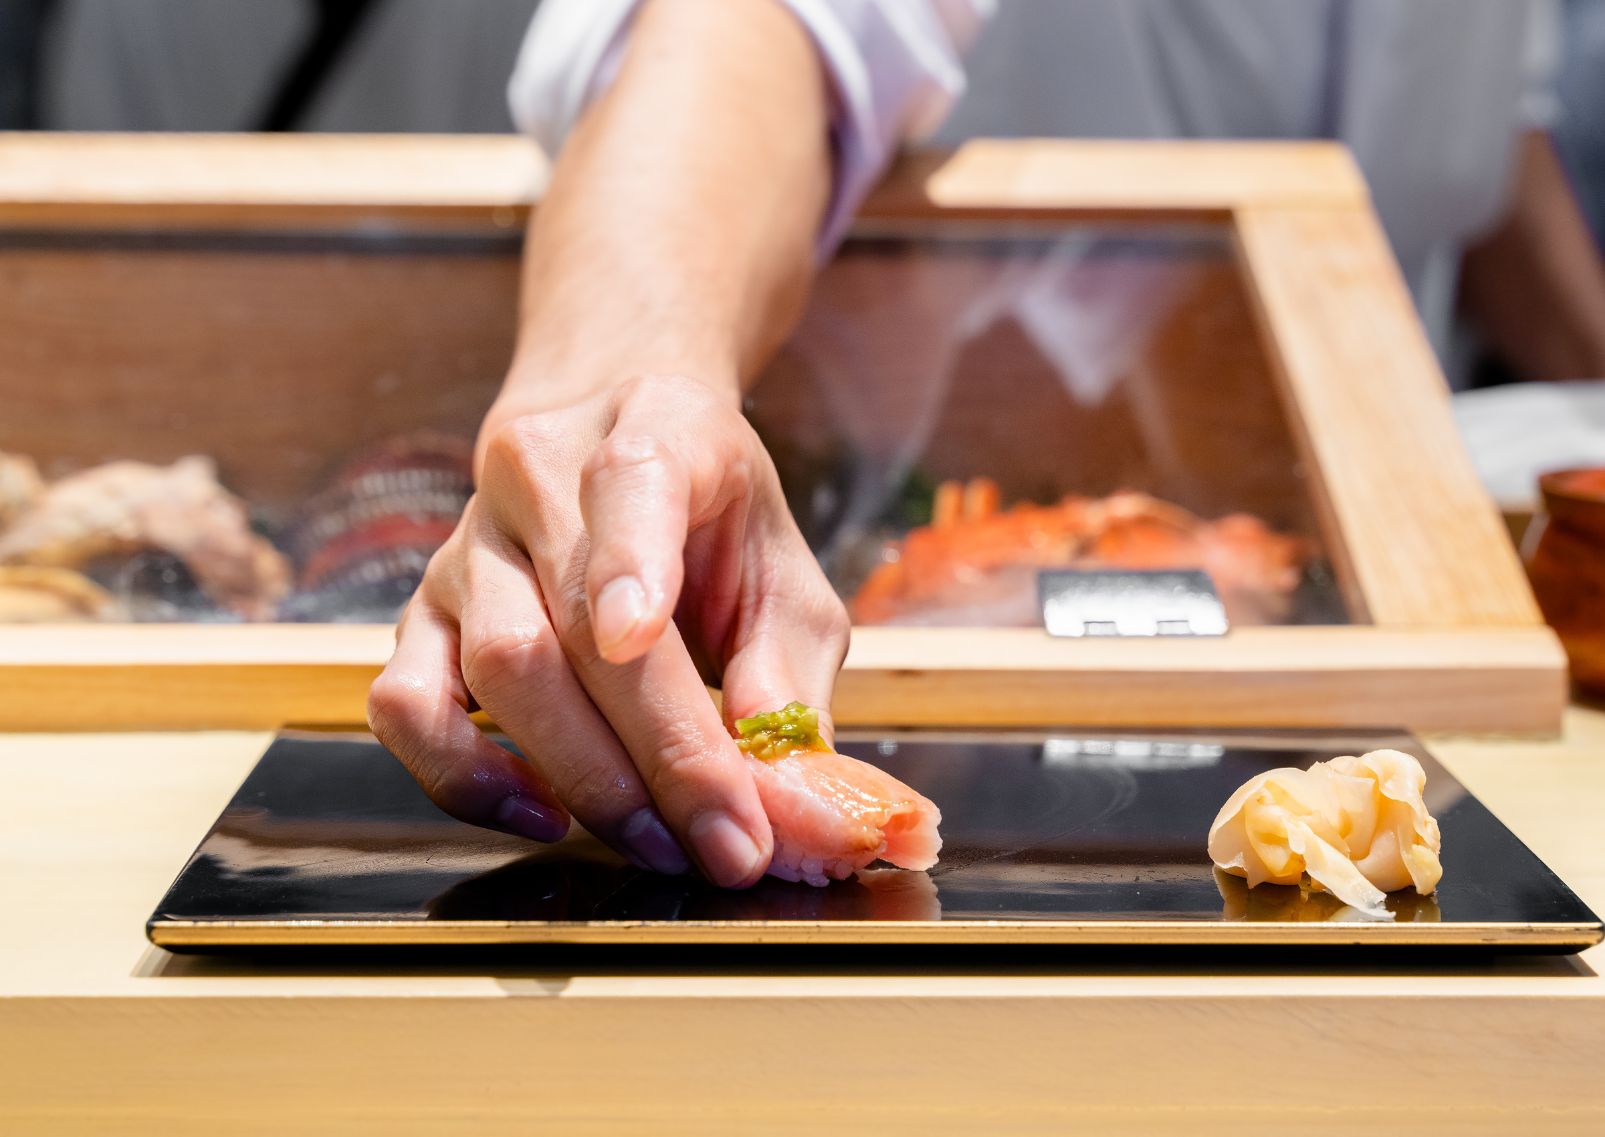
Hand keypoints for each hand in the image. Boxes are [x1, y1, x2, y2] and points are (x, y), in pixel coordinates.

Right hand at [367, 374, 850, 886]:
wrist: (614, 441)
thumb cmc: (712, 520)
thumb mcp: (782, 572)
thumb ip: (788, 676)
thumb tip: (789, 800)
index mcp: (651, 429)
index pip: (628, 481)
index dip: (629, 560)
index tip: (640, 636)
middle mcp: (536, 476)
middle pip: (572, 621)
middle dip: (657, 752)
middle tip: (725, 843)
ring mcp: (466, 546)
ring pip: (496, 667)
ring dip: (585, 778)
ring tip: (664, 842)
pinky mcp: (418, 613)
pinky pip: (407, 705)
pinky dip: (464, 776)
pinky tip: (542, 812)